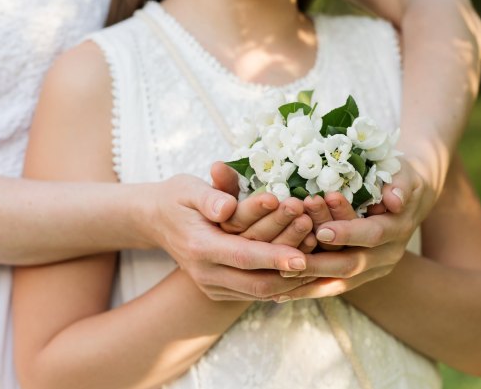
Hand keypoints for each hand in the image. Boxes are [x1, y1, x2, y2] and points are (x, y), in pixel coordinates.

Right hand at [146, 174, 314, 300]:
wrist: (157, 220)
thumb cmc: (178, 197)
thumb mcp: (188, 188)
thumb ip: (210, 195)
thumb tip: (228, 207)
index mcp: (198, 247)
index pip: (243, 256)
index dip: (274, 257)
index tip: (304, 256)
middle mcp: (205, 273)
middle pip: (257, 281)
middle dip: (293, 270)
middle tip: (324, 254)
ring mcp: (212, 286)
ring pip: (261, 291)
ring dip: (294, 279)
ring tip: (324, 260)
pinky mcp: (221, 291)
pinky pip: (257, 292)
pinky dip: (284, 284)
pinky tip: (309, 272)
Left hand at [271, 160, 434, 300]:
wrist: (407, 201)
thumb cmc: (398, 178)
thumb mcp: (403, 175)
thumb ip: (400, 185)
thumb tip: (395, 200)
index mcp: (397, 229)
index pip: (372, 234)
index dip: (347, 233)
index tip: (321, 231)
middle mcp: (386, 255)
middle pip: (352, 264)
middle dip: (319, 261)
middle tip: (290, 257)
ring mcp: (373, 270)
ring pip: (339, 280)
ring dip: (308, 279)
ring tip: (280, 276)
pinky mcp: (359, 277)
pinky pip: (331, 287)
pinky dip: (307, 290)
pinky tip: (279, 294)